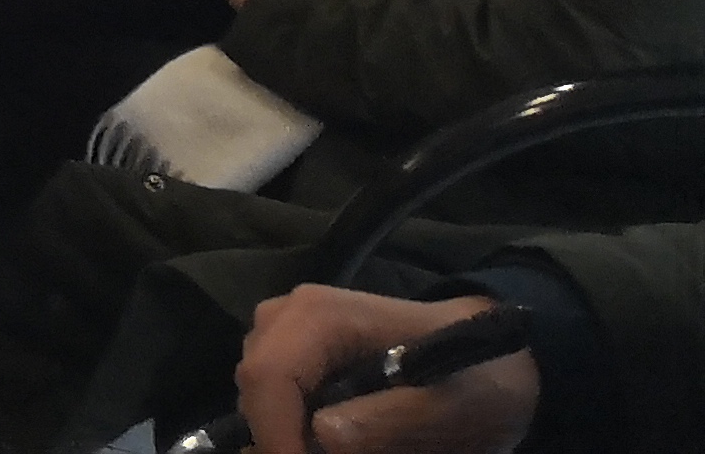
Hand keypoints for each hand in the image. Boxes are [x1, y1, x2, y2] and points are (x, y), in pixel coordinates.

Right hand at [231, 286, 535, 453]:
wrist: (498, 360)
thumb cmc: (477, 380)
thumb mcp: (449, 410)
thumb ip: (390, 421)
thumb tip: (322, 434)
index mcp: (322, 316)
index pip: (267, 375)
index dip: (275, 435)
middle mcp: (291, 313)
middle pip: (255, 387)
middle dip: (281, 439)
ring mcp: (289, 328)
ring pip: (259, 394)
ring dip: (289, 434)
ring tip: (333, 452)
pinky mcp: (296, 349)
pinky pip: (274, 395)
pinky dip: (295, 427)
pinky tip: (329, 439)